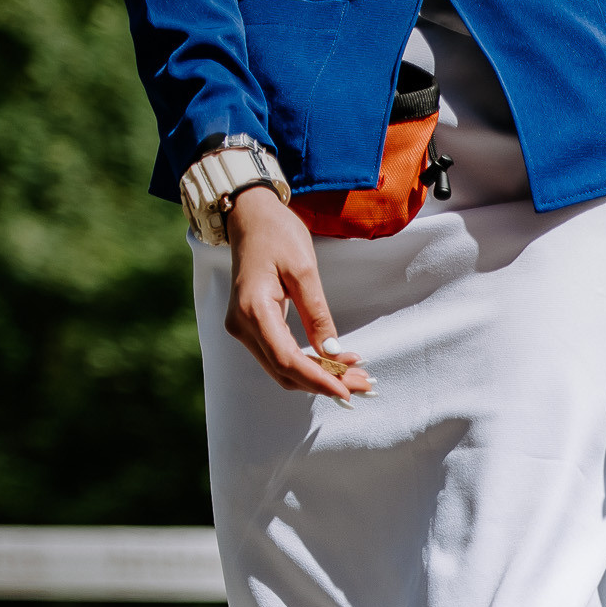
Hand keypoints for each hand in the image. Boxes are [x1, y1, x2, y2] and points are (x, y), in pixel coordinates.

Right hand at [222, 188, 369, 400]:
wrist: (249, 217)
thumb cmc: (276, 234)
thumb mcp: (304, 270)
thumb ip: (318, 314)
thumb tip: (333, 353)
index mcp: (253, 309)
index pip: (286, 359)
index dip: (318, 380)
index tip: (348, 390)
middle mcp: (241, 324)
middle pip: (284, 370)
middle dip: (325, 382)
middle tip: (364, 384)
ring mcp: (243, 327)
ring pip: (282, 368)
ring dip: (319, 377)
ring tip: (356, 376)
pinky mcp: (252, 327)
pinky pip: (280, 355)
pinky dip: (308, 365)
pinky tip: (336, 364)